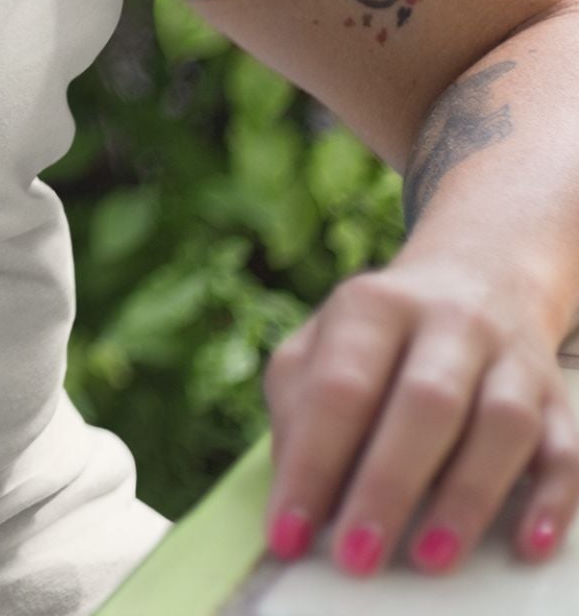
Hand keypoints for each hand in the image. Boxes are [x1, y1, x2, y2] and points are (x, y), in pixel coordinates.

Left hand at [262, 253, 578, 576]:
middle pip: (423, 402)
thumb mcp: (321, 347)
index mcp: (372, 306)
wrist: (475, 280)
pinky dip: (550, 500)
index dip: (312, 463)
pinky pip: (566, 450)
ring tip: (429, 560)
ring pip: (501, 423)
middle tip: (357, 558)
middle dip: (387, 486)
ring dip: (466, 498)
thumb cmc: (377, 339)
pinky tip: (526, 545)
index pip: (339, 387)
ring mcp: (509, 357)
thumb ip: (300, 407)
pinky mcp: (557, 396)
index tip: (288, 534)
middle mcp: (446, 322)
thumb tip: (297, 491)